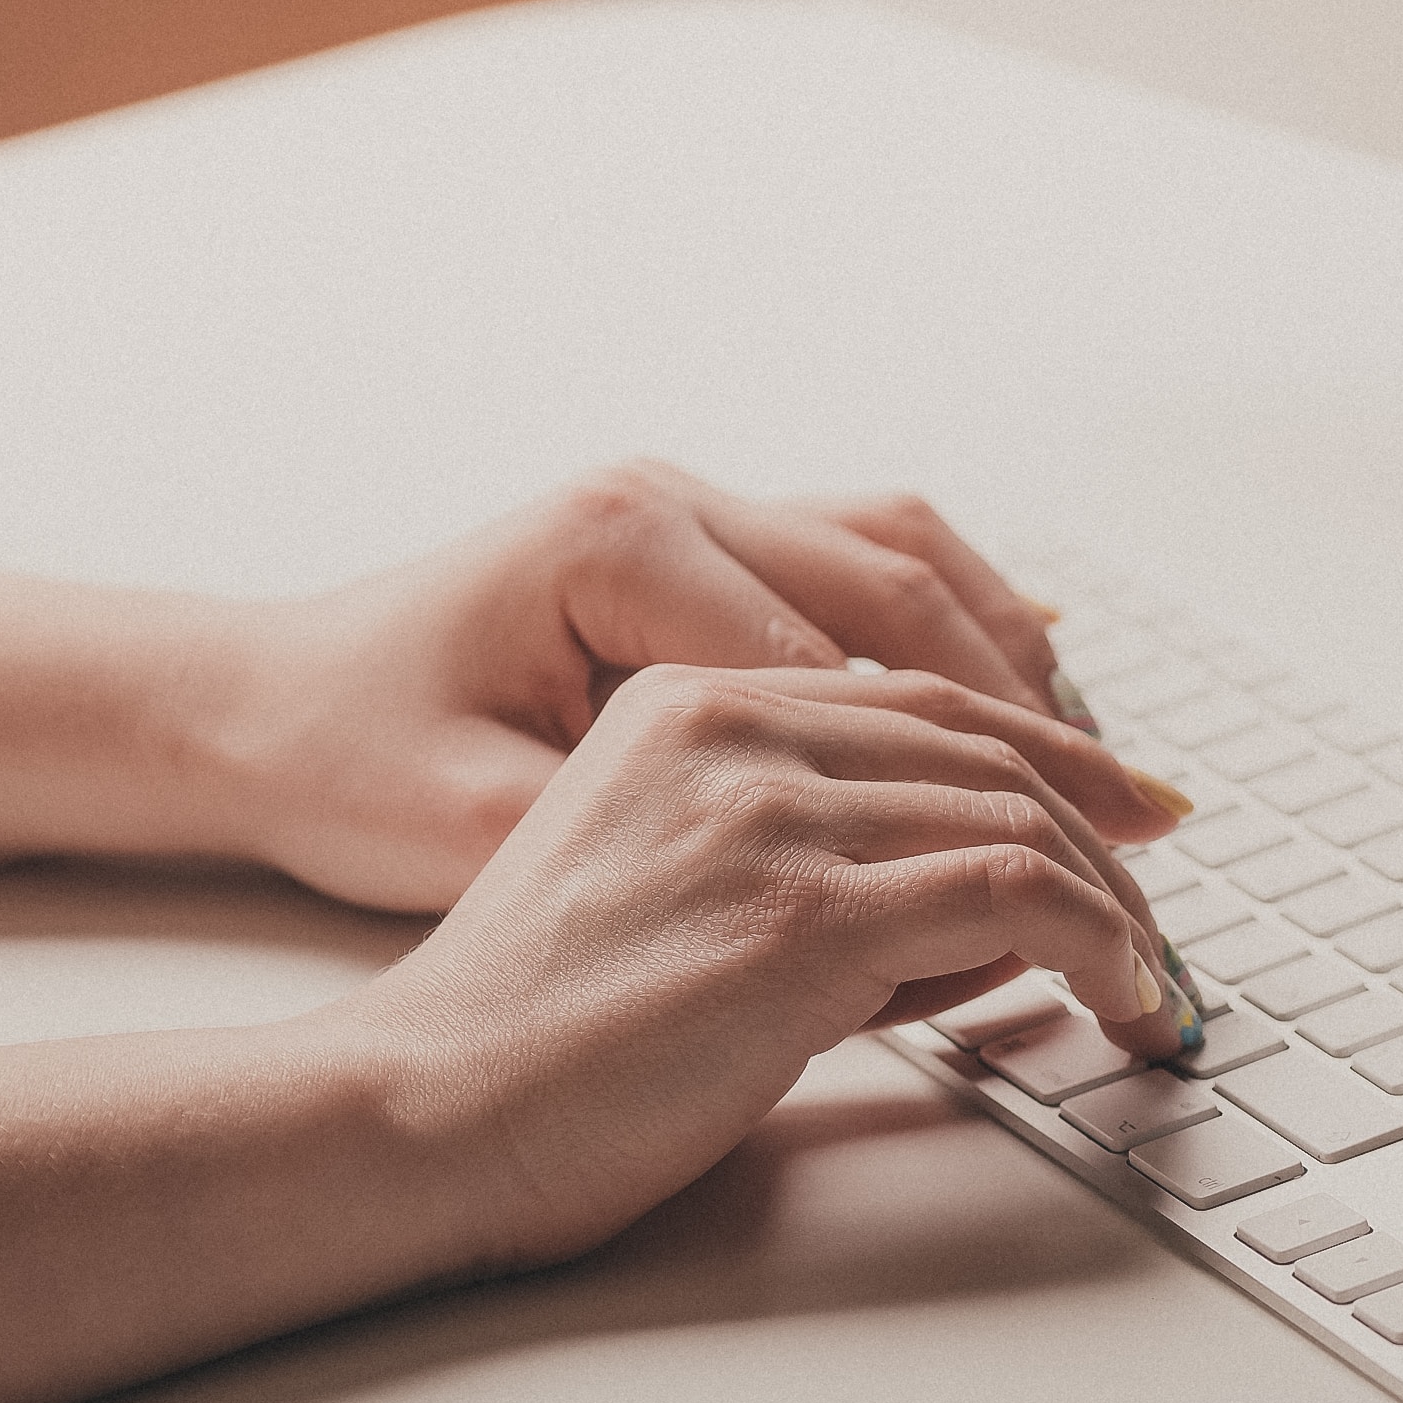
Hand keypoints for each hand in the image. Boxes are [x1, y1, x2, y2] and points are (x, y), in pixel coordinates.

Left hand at [205, 462, 1163, 913]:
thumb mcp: (486, 828)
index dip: (969, 776)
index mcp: (620, 547)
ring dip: (1024, 658)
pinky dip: (969, 616)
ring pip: (914, 554)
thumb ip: (671, 848)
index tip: (1058, 867)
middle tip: (1144, 817)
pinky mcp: (707, 534)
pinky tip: (1039, 682)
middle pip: (912, 592)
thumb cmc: (352, 763)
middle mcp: (671, 498)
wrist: (258, 699)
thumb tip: (834, 904)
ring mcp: (695, 503)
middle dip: (1042, 715)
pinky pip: (877, 553)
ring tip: (1109, 764)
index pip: (847, 666)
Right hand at [330, 663, 1195, 1274]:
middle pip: (988, 750)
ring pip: (1018, 817)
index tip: (1135, 810)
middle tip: (1164, 914)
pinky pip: (1013, 895)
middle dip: (1106, 833)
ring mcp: (769, 815)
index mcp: (691, 705)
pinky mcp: (802, 913)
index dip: (1055, 753)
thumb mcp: (691, 897)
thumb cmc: (548, 1038)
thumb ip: (833, 872)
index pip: (927, 703)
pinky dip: (1097, 943)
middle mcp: (733, 731)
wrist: (429, 1108)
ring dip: (1115, 906)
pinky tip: (1120, 996)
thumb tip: (1006, 911)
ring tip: (1150, 982)